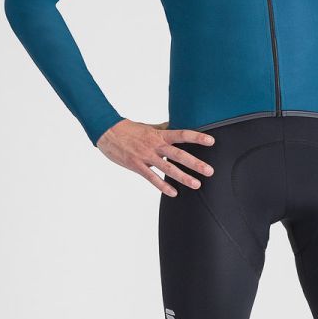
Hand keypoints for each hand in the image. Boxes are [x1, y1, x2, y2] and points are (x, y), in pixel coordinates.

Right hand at [96, 118, 214, 195]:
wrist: (107, 132)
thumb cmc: (129, 129)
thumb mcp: (148, 127)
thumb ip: (163, 128)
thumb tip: (176, 125)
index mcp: (159, 134)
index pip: (182, 134)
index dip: (197, 137)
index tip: (211, 141)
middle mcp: (155, 145)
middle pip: (179, 154)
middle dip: (195, 163)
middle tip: (209, 171)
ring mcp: (146, 156)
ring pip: (168, 168)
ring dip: (183, 177)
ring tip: (196, 184)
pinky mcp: (137, 166)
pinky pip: (152, 178)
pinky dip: (163, 186)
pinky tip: (174, 193)